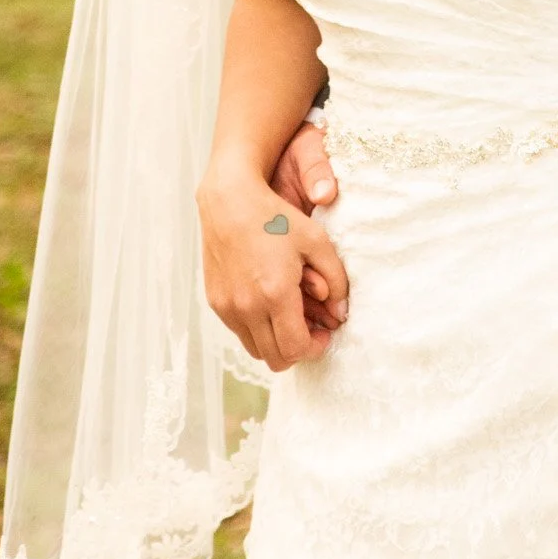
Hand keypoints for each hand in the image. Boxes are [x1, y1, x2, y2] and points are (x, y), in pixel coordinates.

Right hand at [198, 163, 348, 371]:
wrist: (229, 200)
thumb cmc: (276, 217)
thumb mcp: (317, 241)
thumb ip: (336, 279)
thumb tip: (341, 312)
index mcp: (275, 293)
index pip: (295, 348)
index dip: (315, 348)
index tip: (325, 334)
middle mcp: (246, 306)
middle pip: (275, 358)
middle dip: (297, 350)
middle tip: (311, 329)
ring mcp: (227, 306)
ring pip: (255, 349)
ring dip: (276, 341)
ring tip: (291, 317)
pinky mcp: (215, 301)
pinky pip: (239, 331)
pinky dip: (257, 328)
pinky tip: (270, 304)